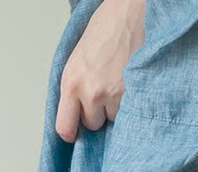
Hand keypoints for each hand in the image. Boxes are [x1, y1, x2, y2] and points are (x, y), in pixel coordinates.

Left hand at [56, 0, 145, 141]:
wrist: (132, 10)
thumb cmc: (106, 27)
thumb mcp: (77, 58)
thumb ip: (74, 87)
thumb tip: (74, 111)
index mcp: (70, 83)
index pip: (64, 127)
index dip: (71, 133)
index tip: (75, 134)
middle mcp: (90, 91)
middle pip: (91, 124)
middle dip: (97, 113)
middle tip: (103, 92)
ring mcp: (112, 93)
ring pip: (112, 118)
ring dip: (115, 107)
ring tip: (119, 83)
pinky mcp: (132, 92)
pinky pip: (129, 110)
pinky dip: (130, 101)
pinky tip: (130, 83)